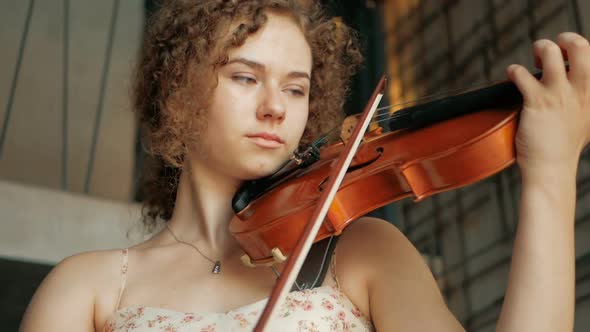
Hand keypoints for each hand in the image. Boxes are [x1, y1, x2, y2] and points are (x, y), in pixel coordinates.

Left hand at [507, 32, 589, 175]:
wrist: (551, 168)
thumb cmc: (564, 146)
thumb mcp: (586, 118)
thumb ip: (583, 100)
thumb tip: (578, 87)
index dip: (577, 49)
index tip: (566, 58)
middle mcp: (580, 90)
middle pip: (579, 45)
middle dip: (562, 39)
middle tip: (548, 53)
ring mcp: (558, 95)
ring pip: (549, 52)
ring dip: (537, 50)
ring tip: (530, 64)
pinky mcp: (536, 102)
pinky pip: (520, 74)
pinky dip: (513, 71)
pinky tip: (512, 77)